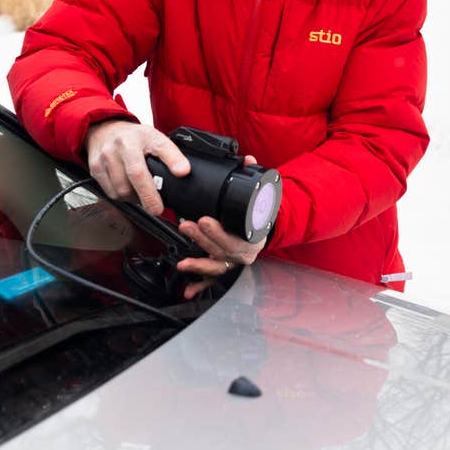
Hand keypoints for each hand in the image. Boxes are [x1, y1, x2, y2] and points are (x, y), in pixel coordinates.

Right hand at [84, 120, 187, 216]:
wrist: (104, 130)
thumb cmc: (133, 138)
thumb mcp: (156, 138)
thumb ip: (171, 154)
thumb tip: (184, 172)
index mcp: (137, 138)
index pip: (155, 152)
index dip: (164, 171)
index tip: (174, 185)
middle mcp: (119, 147)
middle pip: (134, 177)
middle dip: (147, 197)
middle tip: (157, 208)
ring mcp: (104, 158)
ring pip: (121, 190)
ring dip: (134, 198)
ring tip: (142, 195)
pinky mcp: (95, 170)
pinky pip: (111, 193)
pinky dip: (122, 197)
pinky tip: (129, 190)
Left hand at [177, 157, 266, 298]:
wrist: (266, 228)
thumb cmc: (261, 215)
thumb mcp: (263, 197)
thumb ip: (254, 177)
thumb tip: (248, 160)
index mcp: (254, 237)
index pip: (236, 238)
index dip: (219, 231)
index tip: (204, 220)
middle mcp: (244, 253)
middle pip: (222, 250)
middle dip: (203, 240)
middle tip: (187, 226)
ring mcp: (233, 262)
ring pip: (216, 265)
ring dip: (199, 263)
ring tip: (183, 262)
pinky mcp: (224, 268)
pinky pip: (212, 279)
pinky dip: (200, 284)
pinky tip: (188, 289)